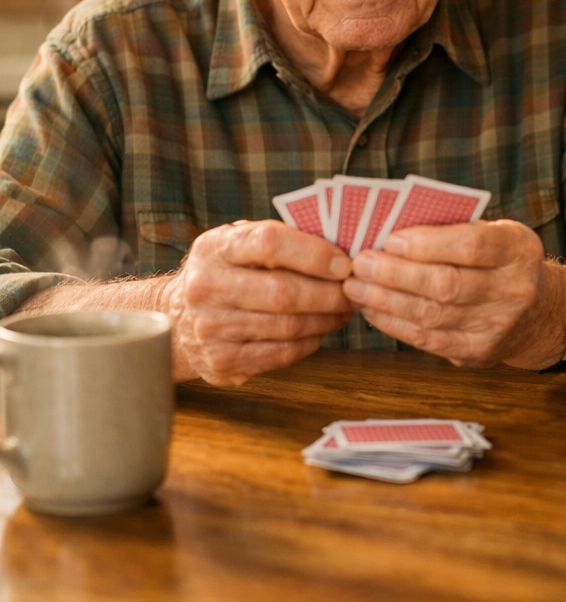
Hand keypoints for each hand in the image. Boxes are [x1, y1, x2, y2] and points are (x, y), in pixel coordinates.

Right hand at [163, 220, 353, 385]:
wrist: (177, 318)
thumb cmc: (226, 271)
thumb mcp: (239, 243)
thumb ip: (281, 240)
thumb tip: (341, 250)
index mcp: (215, 248)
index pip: (269, 242)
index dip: (314, 253)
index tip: (345, 263)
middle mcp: (206, 287)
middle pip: (284, 292)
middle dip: (329, 293)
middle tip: (353, 291)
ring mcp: (211, 328)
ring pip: (287, 326)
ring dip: (325, 319)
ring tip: (343, 310)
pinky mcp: (221, 362)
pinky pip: (281, 354)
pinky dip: (309, 342)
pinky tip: (319, 330)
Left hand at [344, 219, 565, 367]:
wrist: (538, 312)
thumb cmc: (501, 260)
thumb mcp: (494, 233)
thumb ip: (453, 229)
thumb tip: (390, 229)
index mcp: (519, 249)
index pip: (472, 246)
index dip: (428, 244)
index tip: (391, 239)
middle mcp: (514, 290)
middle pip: (447, 284)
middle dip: (396, 274)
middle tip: (360, 263)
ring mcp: (498, 327)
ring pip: (432, 315)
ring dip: (386, 300)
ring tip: (355, 286)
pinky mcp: (478, 353)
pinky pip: (428, 340)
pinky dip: (394, 324)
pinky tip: (371, 309)